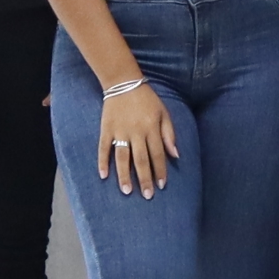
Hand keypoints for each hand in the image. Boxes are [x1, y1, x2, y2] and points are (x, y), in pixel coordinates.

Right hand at [97, 82, 177, 197]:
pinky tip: (103, 175)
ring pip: (123, 157)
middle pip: (141, 159)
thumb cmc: (147, 99)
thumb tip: (176, 155)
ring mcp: (119, 131)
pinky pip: (103, 148)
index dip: (160, 170)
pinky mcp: (106, 129)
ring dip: (125, 175)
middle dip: (145, 178)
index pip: (158, 154)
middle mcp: (136, 132)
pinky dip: (103, 161)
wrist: (123, 82)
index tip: (161, 185)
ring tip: (127, 191)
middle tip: (147, 195)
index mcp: (152, 128)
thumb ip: (169, 134)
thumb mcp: (164, 113)